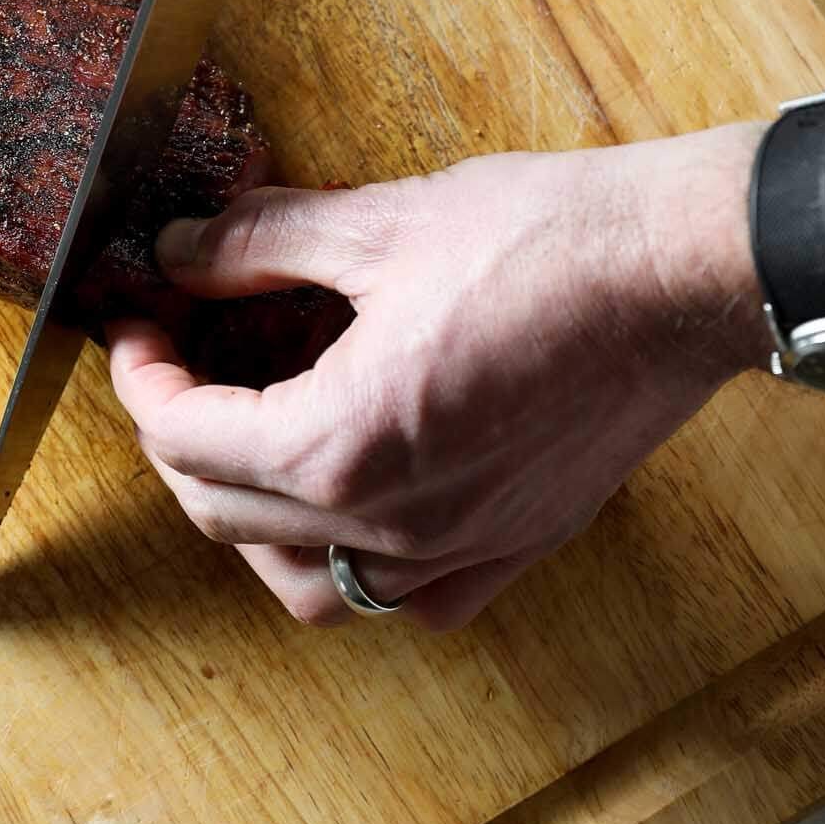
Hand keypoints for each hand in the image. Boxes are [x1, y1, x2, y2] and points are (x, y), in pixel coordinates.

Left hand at [107, 125, 767, 628]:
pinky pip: (401, 600)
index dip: (142, 375)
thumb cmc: (547, 243)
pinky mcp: (513, 549)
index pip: (183, 439)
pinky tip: (345, 505)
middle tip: (178, 365)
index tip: (142, 326)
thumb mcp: (378, 223)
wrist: (682, 272)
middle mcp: (391, 525)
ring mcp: (456, 550)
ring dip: (248, 522)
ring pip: (305, 586)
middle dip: (178, 436)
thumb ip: (258, 244)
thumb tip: (180, 251)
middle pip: (224, 514)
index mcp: (341, 447)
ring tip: (241, 448)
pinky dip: (348, 564)